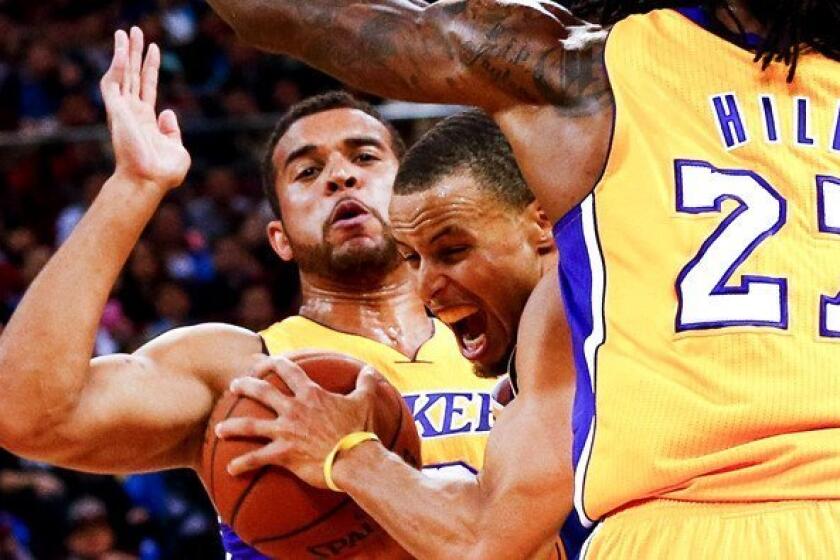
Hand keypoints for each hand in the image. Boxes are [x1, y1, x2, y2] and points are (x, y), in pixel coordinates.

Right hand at [101, 27, 189, 190]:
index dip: (150, 67)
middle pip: (133, 75)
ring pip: (121, 75)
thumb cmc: (163, 172)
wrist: (149, 181)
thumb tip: (168, 112)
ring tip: (125, 31)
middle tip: (134, 31)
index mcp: (147, 121)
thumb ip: (172, 131)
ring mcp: (123, 111)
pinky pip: (113, 84)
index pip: (148, 87)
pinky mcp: (116, 111)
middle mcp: (133, 113)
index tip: (154, 48)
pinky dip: (117, 67)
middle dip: (134, 52)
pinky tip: (123, 51)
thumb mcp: (177, 149)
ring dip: (123, 53)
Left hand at [215, 356, 378, 487]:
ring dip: (232, 426)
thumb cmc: (359, 431)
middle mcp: (294, 409)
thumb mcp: (365, 402)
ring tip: (219, 429)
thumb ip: (366, 383)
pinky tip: (230, 469)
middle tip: (233, 386)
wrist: (354, 459)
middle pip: (262, 392)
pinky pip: (257, 458)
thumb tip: (371, 370)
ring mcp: (285, 431)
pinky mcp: (283, 453)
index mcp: (311, 394)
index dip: (274, 363)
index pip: (288, 371)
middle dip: (245, 386)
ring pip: (251, 425)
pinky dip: (242, 463)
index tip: (264, 363)